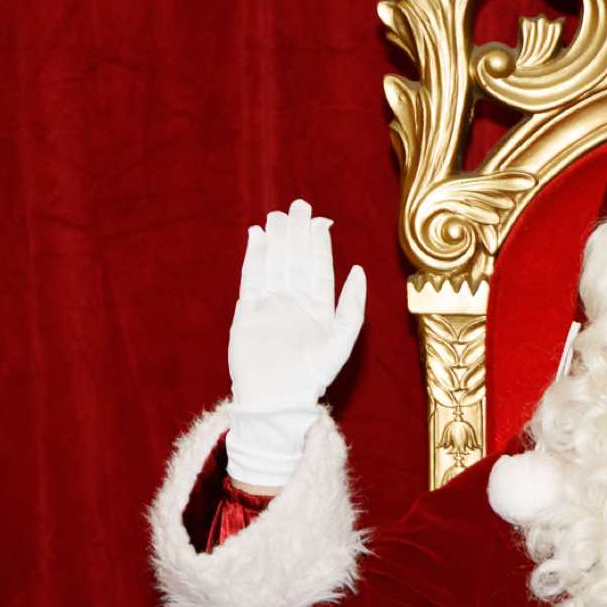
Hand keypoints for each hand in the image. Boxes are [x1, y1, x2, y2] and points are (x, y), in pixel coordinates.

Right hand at [223, 199, 366, 487]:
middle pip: (295, 261)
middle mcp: (294, 304)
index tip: (319, 220)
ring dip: (276, 241)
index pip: (319, 269)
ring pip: (273, 265)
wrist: (274, 401)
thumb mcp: (341, 342)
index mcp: (319, 309)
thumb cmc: (311, 377)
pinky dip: (253, 258)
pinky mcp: (247, 313)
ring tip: (277, 216)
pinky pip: (251, 279)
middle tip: (298, 206)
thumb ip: (352, 307)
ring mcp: (270, 306)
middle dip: (297, 234)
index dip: (319, 244)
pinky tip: (256, 237)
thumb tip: (358, 270)